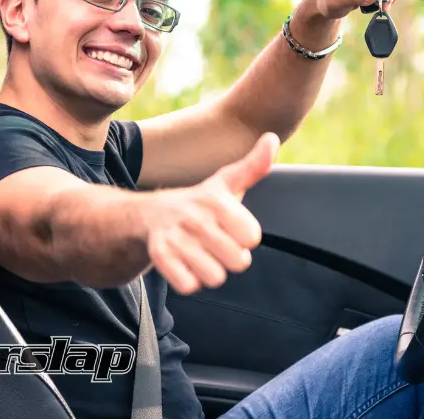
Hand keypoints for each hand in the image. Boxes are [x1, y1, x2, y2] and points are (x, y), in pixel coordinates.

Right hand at [142, 132, 279, 293]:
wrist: (151, 213)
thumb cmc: (202, 202)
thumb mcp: (227, 181)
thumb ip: (255, 165)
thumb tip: (272, 138)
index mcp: (216, 199)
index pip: (252, 238)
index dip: (245, 237)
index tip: (232, 227)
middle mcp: (195, 217)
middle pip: (238, 261)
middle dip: (231, 257)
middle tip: (218, 243)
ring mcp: (176, 236)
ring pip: (215, 277)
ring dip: (212, 271)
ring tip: (203, 254)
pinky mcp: (160, 255)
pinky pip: (189, 286)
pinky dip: (190, 280)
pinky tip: (186, 264)